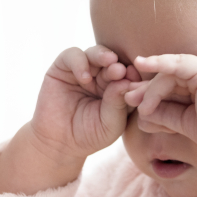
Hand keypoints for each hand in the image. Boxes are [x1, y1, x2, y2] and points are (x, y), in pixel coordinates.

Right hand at [29, 45, 139, 162]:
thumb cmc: (91, 135)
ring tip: (110, 63)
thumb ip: (118, 104)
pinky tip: (85, 78)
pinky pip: (73, 55)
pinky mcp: (63, 68)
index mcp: (119, 88)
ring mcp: (85, 70)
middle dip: (118, 65)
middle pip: (115, 62)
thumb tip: (125, 81)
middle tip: (121, 70)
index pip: (131, 76)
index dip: (134, 76)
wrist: (59, 143)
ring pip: (96, 53)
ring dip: (103, 56)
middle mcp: (103, 77)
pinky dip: (80, 62)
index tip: (137, 80)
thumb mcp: (110, 124)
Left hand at [124, 54, 196, 162]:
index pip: (178, 81)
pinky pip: (178, 64)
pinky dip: (159, 64)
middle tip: (129, 98)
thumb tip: (141, 114)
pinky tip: (142, 64)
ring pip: (172, 73)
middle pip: (173, 76)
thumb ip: (165, 113)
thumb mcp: (185, 121)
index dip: (156, 91)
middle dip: (149, 88)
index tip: (137, 101)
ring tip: (136, 103)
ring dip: (151, 88)